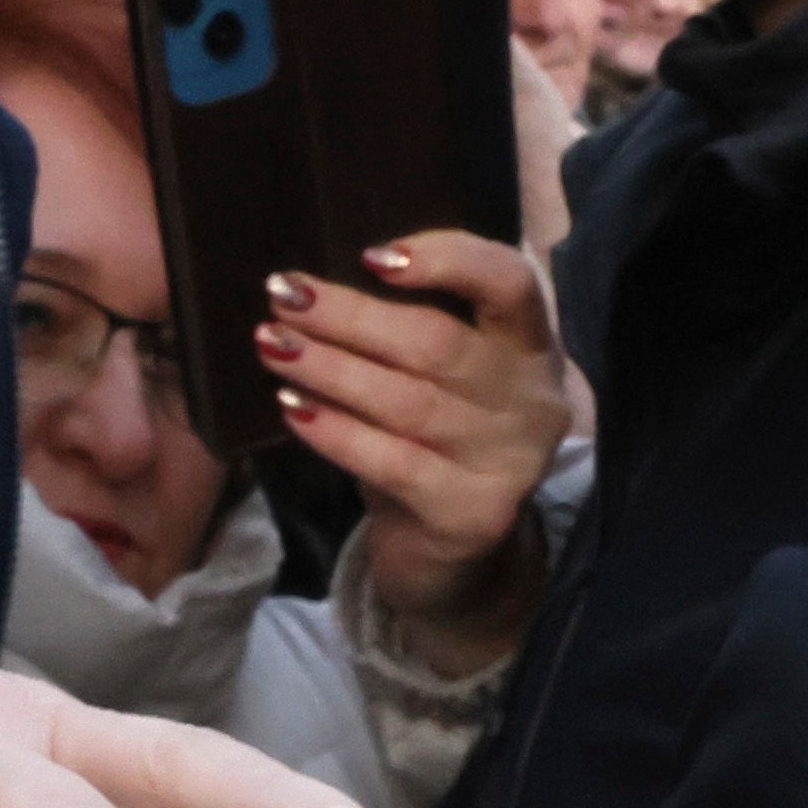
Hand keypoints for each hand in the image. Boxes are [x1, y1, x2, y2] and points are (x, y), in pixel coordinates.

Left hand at [257, 235, 565, 647]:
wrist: (452, 551)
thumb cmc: (433, 439)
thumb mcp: (441, 375)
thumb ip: (412, 324)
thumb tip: (315, 284)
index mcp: (531, 346)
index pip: (510, 282)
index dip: (448, 258)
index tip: (371, 256)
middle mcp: (533, 401)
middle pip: (437, 343)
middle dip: (350, 316)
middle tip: (282, 294)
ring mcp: (509, 462)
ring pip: (408, 402)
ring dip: (330, 369)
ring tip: (273, 345)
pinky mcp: (473, 514)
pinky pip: (392, 462)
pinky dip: (336, 431)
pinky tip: (292, 408)